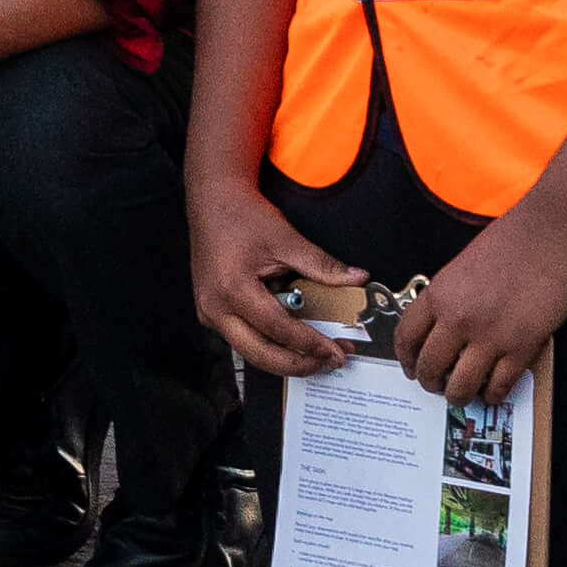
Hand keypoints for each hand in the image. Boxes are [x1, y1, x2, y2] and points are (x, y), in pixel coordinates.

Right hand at [195, 174, 350, 381]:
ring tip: (316, 356)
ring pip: (249, 352)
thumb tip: (356, 279)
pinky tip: (293, 341)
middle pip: (260, 354)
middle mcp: (215, 308)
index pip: (278, 328)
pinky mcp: (211, 313)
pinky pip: (242, 339)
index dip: (309, 343)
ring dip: (284, 358)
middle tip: (329, 363)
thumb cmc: (243, 216)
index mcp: (233, 289)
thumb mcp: (287, 239)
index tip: (335, 351)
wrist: (213, 202)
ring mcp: (209, 313)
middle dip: (298, 364)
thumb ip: (322, 265)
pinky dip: (268, 344)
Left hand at [390, 204, 566, 406]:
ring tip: (465, 395)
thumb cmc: (513, 240)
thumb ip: (450, 297)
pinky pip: (499, 386)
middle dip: (431, 383)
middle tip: (438, 386)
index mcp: (439, 294)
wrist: (552, 232)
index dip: (406, 360)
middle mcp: (457, 319)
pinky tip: (494, 391)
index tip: (412, 368)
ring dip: (459, 396)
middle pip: (430, 367)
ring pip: (461, 386)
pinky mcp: (521, 347)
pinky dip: (494, 394)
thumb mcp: (463, 266)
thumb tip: (444, 328)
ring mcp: (489, 336)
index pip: (406, 337)